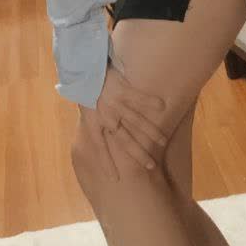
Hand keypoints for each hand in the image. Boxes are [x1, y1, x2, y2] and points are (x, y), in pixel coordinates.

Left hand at [84, 63, 169, 181]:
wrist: (83, 66)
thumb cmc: (84, 88)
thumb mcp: (85, 108)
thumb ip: (95, 123)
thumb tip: (103, 136)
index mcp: (94, 122)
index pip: (100, 148)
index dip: (107, 163)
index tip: (114, 179)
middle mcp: (106, 116)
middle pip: (124, 139)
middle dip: (138, 154)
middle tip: (150, 167)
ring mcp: (116, 104)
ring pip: (136, 121)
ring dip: (150, 132)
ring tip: (162, 141)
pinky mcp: (122, 90)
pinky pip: (139, 98)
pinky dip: (150, 102)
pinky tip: (162, 107)